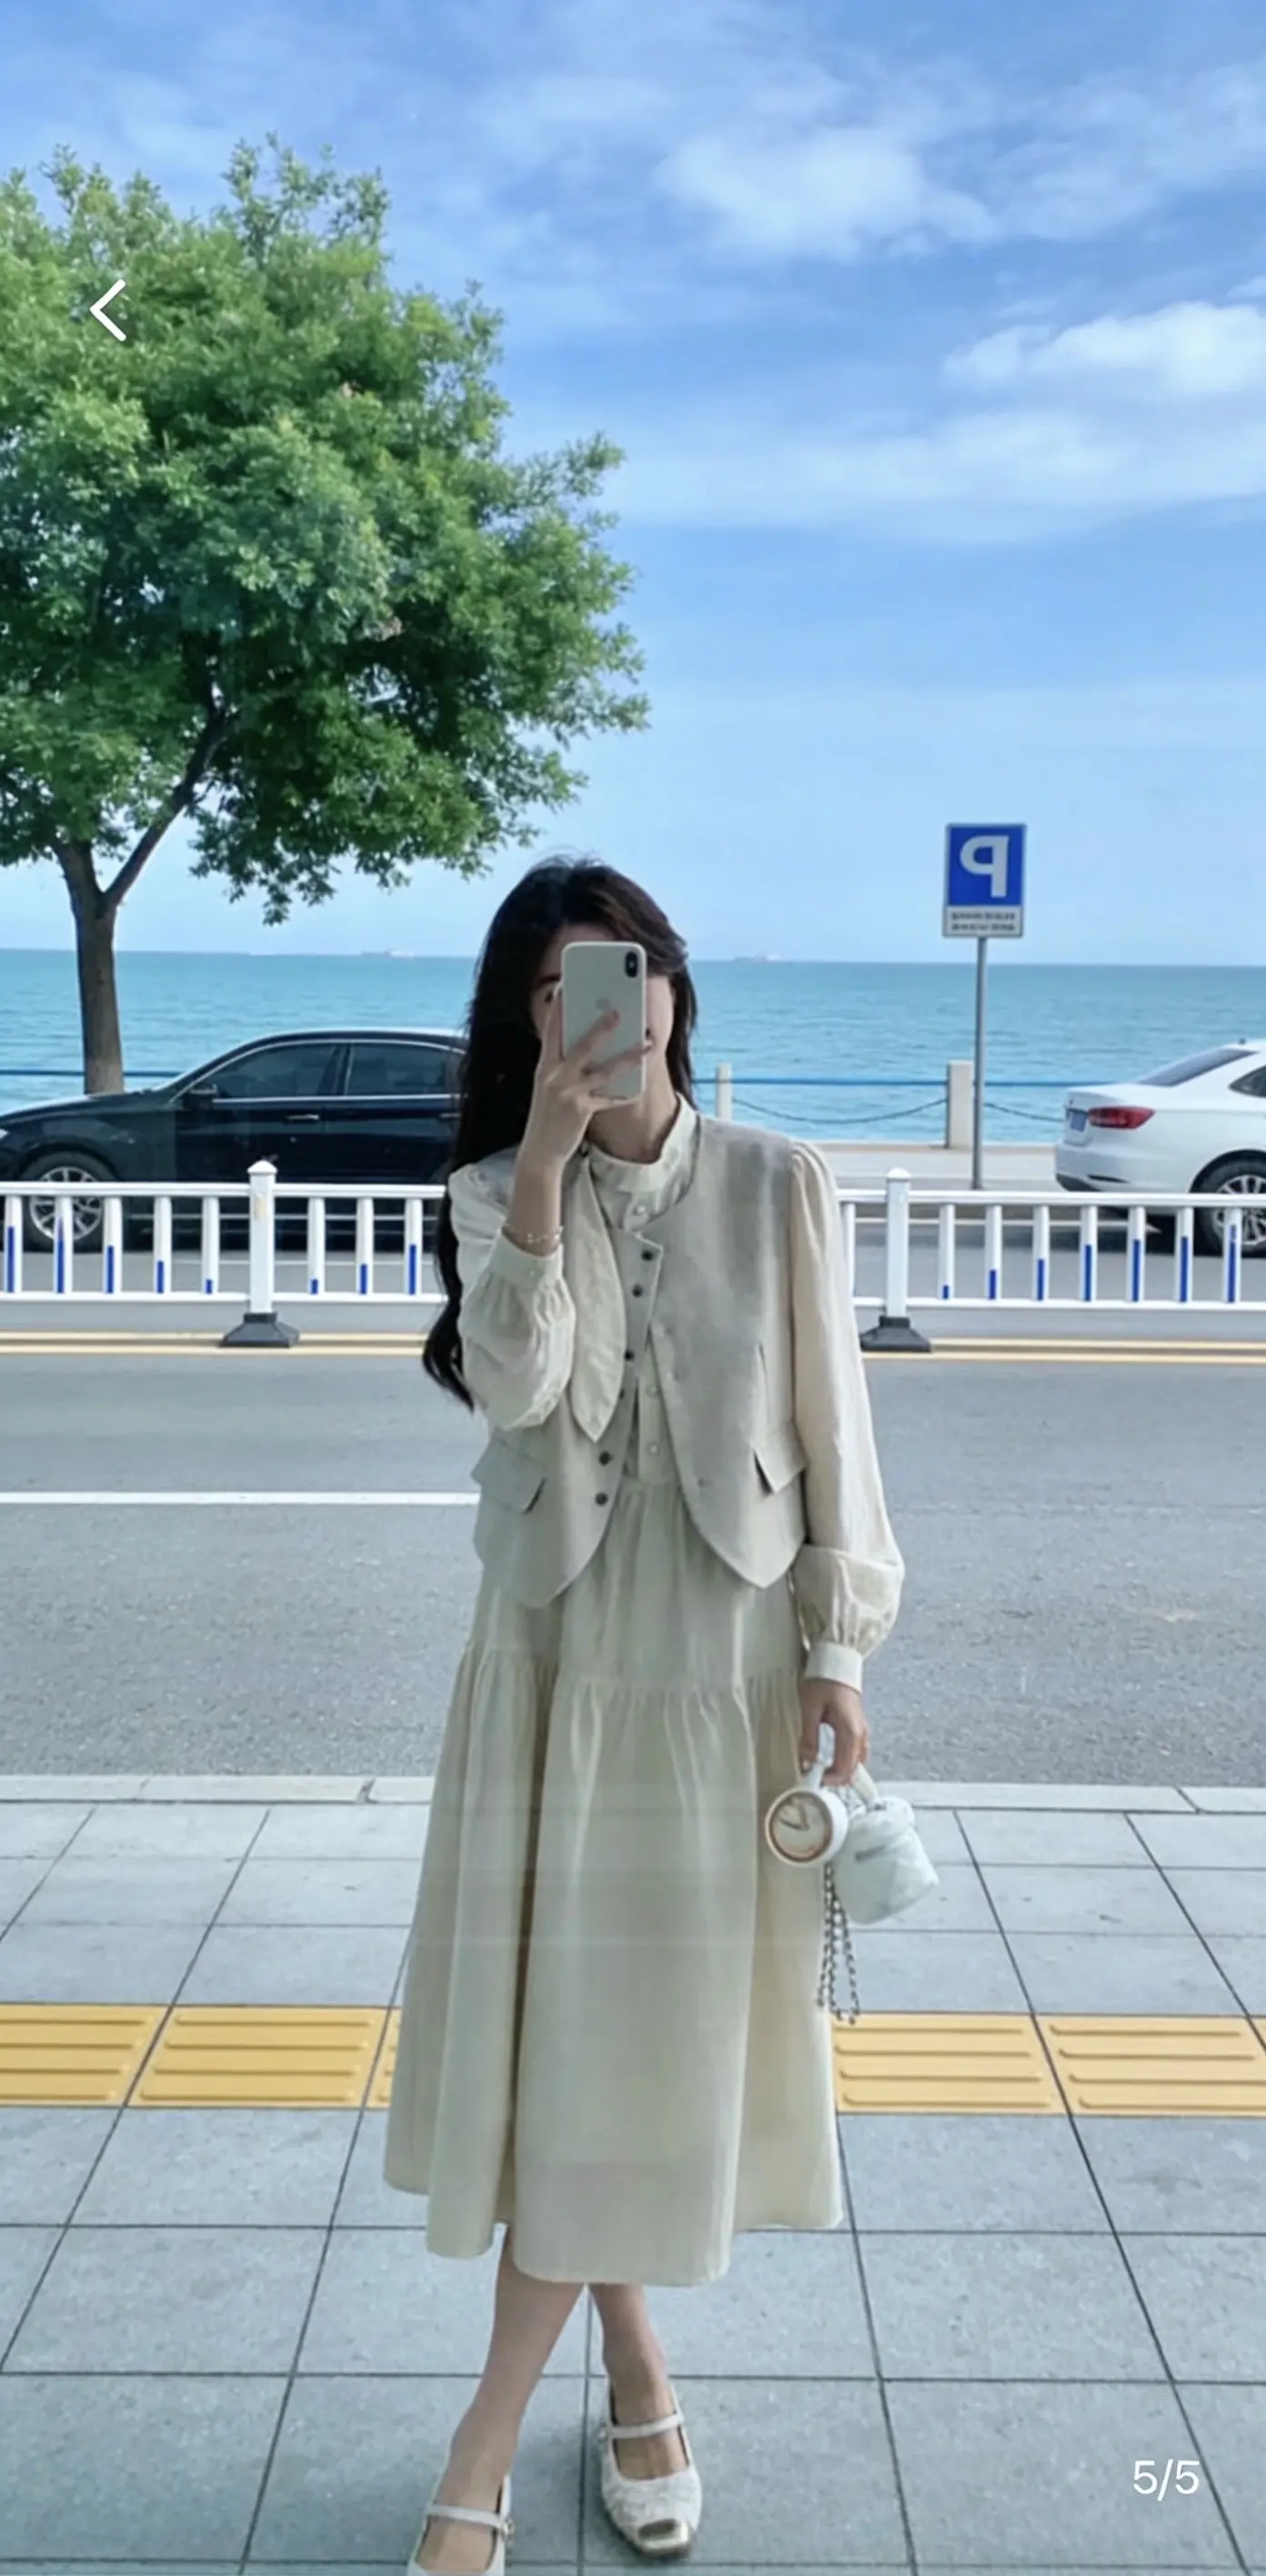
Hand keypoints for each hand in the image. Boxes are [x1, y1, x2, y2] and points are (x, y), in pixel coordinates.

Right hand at [520, 988, 649, 1169]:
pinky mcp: (581, 1110)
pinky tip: (639, 1086)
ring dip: (628, 1056)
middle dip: (602, 1027)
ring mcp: (568, 1093)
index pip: (551, 1031)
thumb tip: (590, 1045)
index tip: (564, 987)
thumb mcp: (548, 1085)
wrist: (539, 1150)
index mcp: (544, 1066)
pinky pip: (610, 1098)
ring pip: (604, 1070)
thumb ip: (563, 1065)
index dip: (557, 1008)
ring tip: (646, 1044)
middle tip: (619, 1011)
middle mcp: (554, 1076)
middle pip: (582, 1045)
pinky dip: (625, 1093)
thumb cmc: (547, 1114)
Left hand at [798, 1678, 868, 1787]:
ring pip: (857, 1763)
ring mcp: (862, 1732)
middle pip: (852, 1769)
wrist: (837, 1663)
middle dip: (834, 1779)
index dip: (829, 1780)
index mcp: (850, 1731)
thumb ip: (809, 1736)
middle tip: (813, 1778)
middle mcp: (860, 1735)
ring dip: (841, 1772)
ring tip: (821, 1773)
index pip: (844, 1768)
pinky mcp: (859, 1728)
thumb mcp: (810, 1708)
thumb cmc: (823, 1681)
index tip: (811, 1779)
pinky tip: (833, 1762)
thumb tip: (806, 1761)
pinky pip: (857, 1753)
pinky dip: (847, 1762)